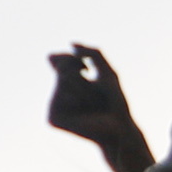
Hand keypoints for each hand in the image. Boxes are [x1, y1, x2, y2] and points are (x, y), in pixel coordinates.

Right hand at [44, 44, 146, 171]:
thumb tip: (71, 43)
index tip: (85, 67)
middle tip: (94, 92)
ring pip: (64, 81)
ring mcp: (53, 107)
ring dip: (86, 89)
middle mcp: (57, 95)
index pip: (56, 60)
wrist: (119, 129)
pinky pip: (63, 97)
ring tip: (93, 105)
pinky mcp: (52, 119)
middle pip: (62, 68)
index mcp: (66, 84)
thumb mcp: (108, 73)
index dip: (70, 59)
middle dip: (83, 75)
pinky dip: (79, 100)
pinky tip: (85, 113)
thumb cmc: (115, 103)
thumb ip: (94, 54)